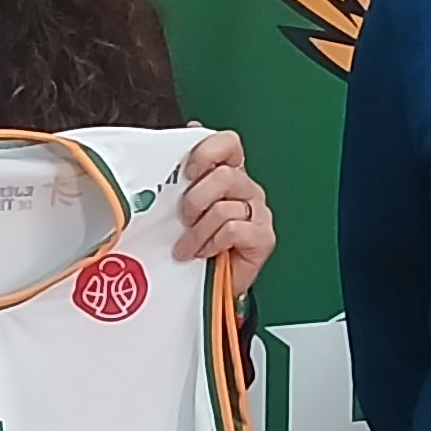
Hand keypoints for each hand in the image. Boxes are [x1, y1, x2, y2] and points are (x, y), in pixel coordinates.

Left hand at [172, 128, 275, 283]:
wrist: (206, 286)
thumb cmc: (193, 243)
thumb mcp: (178, 207)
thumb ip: (177, 178)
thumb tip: (167, 146)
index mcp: (228, 173)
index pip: (228, 144)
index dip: (207, 152)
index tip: (188, 171)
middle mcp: (246, 189)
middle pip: (224, 176)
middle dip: (195, 200)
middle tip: (183, 219)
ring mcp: (258, 212)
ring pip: (225, 207)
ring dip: (198, 231)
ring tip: (187, 246)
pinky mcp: (263, 237)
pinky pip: (234, 230)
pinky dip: (213, 243)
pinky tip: (205, 252)